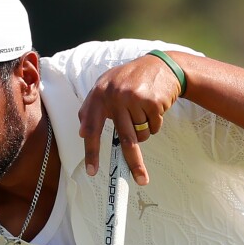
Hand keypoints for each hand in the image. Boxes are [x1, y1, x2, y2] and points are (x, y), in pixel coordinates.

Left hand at [78, 54, 183, 185]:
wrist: (161, 64)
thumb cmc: (131, 79)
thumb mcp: (107, 85)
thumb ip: (92, 107)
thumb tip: (82, 133)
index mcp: (100, 93)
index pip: (92, 127)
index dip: (92, 151)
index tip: (92, 171)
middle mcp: (115, 95)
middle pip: (125, 138)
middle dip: (134, 162)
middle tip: (140, 179)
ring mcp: (135, 98)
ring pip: (141, 134)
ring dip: (144, 131)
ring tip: (144, 111)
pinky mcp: (152, 101)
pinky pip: (153, 127)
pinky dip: (155, 123)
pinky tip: (154, 106)